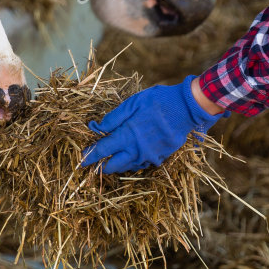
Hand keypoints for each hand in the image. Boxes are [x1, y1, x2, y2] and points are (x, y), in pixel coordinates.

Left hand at [80, 75, 225, 173]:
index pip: (102, 150)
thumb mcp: (133, 103)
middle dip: (102, 166)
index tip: (82, 159)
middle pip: (113, 165)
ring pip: (127, 167)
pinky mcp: (160, 157)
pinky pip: (142, 164)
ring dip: (117, 166)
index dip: (90, 155)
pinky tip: (130, 157)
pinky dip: (132, 163)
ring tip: (110, 162)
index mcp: (128, 135)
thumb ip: (114, 118)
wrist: (187, 108)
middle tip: (95, 163)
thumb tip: (97, 127)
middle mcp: (137, 150)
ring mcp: (149, 155)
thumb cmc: (159, 101)